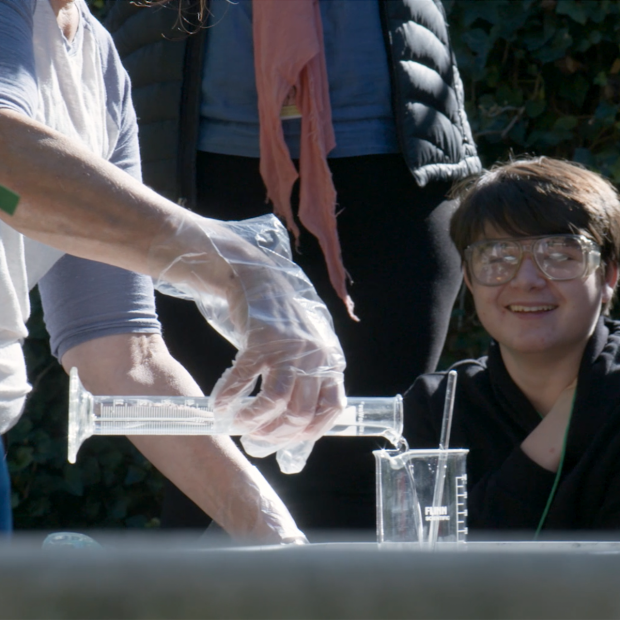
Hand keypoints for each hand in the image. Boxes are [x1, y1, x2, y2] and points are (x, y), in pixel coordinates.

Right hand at [152, 213, 346, 472]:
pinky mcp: (260, 339)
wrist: (260, 281)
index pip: (332, 409)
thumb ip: (307, 384)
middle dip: (276, 433)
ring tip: (239, 424)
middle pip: (300, 412)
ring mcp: (288, 347)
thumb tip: (296, 432)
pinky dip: (229, 397)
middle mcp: (314, 356)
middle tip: (255, 437)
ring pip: (275, 400)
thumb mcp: (305, 352)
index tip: (285, 440)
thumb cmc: (281, 324)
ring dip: (254, 420)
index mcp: (329, 361)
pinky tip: (219, 406)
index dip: (309, 432)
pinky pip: (244, 379)